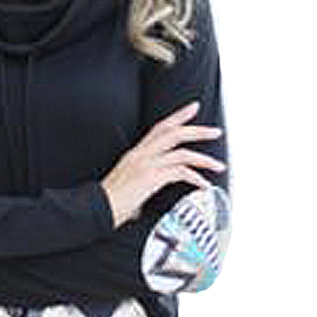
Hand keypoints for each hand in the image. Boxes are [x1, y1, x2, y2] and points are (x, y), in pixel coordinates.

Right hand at [100, 101, 225, 227]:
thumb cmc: (113, 201)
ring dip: (204, 159)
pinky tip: (204, 186)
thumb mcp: (130, 182)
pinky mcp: (151, 178)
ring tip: (218, 165)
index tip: (193, 107)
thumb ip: (145, 177)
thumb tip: (159, 183)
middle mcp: (141, 154)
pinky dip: (196, 178)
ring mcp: (146, 164)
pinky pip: (180, 172)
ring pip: (182, 152)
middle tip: (216, 131)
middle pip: (174, 133)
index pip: (160, 127)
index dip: (178, 116)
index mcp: (136, 153)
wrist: (98, 209)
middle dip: (198, 130)